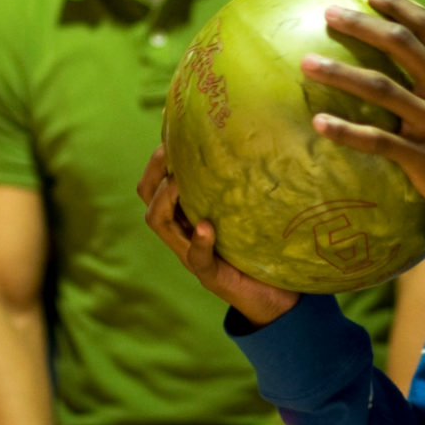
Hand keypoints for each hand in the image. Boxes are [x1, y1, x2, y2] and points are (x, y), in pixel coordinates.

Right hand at [138, 146, 298, 324]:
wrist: (276, 298)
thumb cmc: (262, 248)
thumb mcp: (247, 211)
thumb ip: (241, 185)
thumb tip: (253, 138)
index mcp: (188, 213)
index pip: (157, 180)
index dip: (157, 154)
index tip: (168, 126)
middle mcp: (183, 231)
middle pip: (148, 197)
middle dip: (154, 170)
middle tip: (169, 151)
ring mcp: (192, 254)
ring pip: (159, 222)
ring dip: (165, 199)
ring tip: (178, 182)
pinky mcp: (211, 275)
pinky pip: (196, 258)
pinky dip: (198, 242)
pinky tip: (206, 228)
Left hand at [303, 0, 424, 216]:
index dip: (399, 6)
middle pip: (401, 46)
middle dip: (362, 25)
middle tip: (328, 13)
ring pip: (381, 89)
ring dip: (340, 73)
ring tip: (306, 62)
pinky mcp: (421, 157)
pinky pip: (377, 140)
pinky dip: (346, 132)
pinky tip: (318, 123)